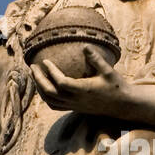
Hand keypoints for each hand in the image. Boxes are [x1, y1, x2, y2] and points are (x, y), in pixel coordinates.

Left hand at [30, 46, 154, 126]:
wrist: (122, 105)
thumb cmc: (116, 86)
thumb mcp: (109, 71)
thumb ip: (96, 59)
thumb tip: (85, 45)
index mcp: (83, 90)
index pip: (61, 82)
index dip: (51, 72)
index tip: (45, 61)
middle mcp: (76, 100)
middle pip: (50, 92)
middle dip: (38, 79)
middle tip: (32, 66)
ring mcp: (74, 106)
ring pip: (50, 100)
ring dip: (40, 88)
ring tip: (35, 75)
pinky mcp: (75, 109)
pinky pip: (55, 106)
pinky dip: (47, 97)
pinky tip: (45, 87)